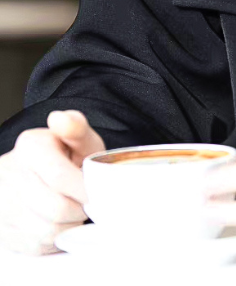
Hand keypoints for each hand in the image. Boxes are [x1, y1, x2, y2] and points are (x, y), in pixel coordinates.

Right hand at [0, 110, 104, 254]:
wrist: (33, 175)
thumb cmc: (63, 157)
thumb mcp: (75, 139)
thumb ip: (77, 128)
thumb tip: (60, 119)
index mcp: (29, 148)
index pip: (59, 176)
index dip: (84, 189)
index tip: (97, 193)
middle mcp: (9, 176)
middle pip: (57, 207)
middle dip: (80, 208)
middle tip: (86, 202)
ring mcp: (3, 207)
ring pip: (49, 230)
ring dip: (69, 224)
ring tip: (72, 209)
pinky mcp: (5, 233)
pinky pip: (39, 245)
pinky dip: (55, 238)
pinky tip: (57, 221)